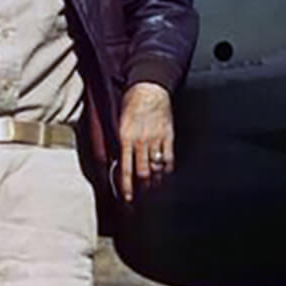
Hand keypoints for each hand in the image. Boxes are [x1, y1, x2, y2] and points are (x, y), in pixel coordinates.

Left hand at [118, 81, 173, 203]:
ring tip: (153, 189)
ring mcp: (156, 139)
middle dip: (142, 188)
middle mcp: (141, 141)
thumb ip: (118, 143)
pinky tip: (164, 174)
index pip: (126, 169)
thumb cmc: (130, 102)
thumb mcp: (118, 122)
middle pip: (143, 173)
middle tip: (142, 198)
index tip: (127, 199)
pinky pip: (169, 158)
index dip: (126, 186)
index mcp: (125, 137)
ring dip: (155, 181)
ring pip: (156, 168)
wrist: (148, 86)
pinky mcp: (168, 136)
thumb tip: (116, 163)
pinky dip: (167, 169)